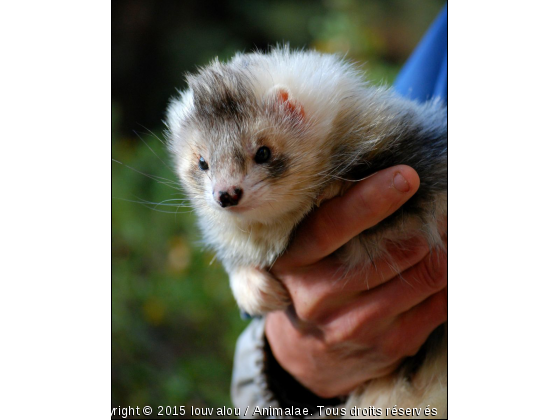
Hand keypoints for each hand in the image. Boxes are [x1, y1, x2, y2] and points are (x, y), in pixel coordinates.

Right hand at [266, 165, 446, 398]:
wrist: (310, 351)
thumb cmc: (314, 278)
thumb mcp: (304, 248)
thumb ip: (331, 216)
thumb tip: (391, 178)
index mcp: (293, 261)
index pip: (331, 227)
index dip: (370, 201)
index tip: (406, 178)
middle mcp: (317, 296)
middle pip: (392, 251)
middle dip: (425, 221)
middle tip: (440, 201)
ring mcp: (354, 326)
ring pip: (425, 274)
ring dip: (444, 246)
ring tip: (444, 230)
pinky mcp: (389, 345)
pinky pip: (439, 302)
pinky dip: (449, 277)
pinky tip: (442, 263)